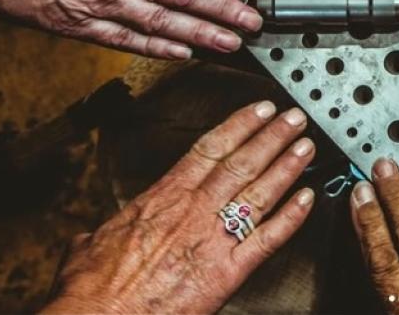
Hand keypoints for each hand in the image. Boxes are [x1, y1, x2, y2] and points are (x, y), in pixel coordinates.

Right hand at [43, 101, 315, 313]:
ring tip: (307, 146)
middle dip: (273, 137)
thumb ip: (102, 233)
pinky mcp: (228, 273)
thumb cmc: (92, 289)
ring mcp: (214, 240)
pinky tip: (308, 200)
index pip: (210, 149)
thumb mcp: (90, 246)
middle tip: (296, 118)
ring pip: (260, 193)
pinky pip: (268, 240)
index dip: (240, 125)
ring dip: (288, 167)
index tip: (261, 110)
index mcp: (163, 197)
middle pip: (242, 163)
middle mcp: (194, 211)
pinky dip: (292, 218)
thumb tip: (92, 236)